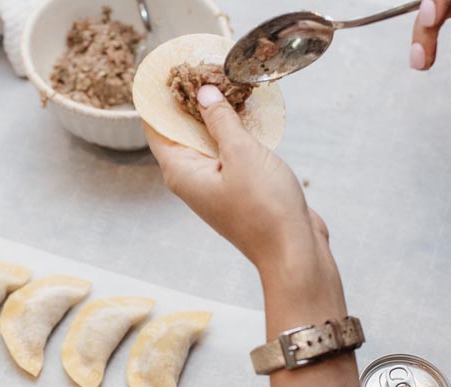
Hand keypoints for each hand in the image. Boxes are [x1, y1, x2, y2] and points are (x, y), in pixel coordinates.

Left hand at [143, 86, 331, 282]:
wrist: (293, 252)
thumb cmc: (265, 209)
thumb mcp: (242, 154)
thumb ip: (221, 121)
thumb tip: (204, 95)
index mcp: (181, 172)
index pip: (157, 128)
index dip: (159, 99)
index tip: (168, 73)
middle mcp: (192, 180)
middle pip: (181, 133)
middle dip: (189, 103)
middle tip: (203, 70)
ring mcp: (214, 187)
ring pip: (207, 142)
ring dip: (216, 117)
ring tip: (225, 85)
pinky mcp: (237, 190)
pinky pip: (227, 154)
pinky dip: (233, 134)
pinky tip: (246, 116)